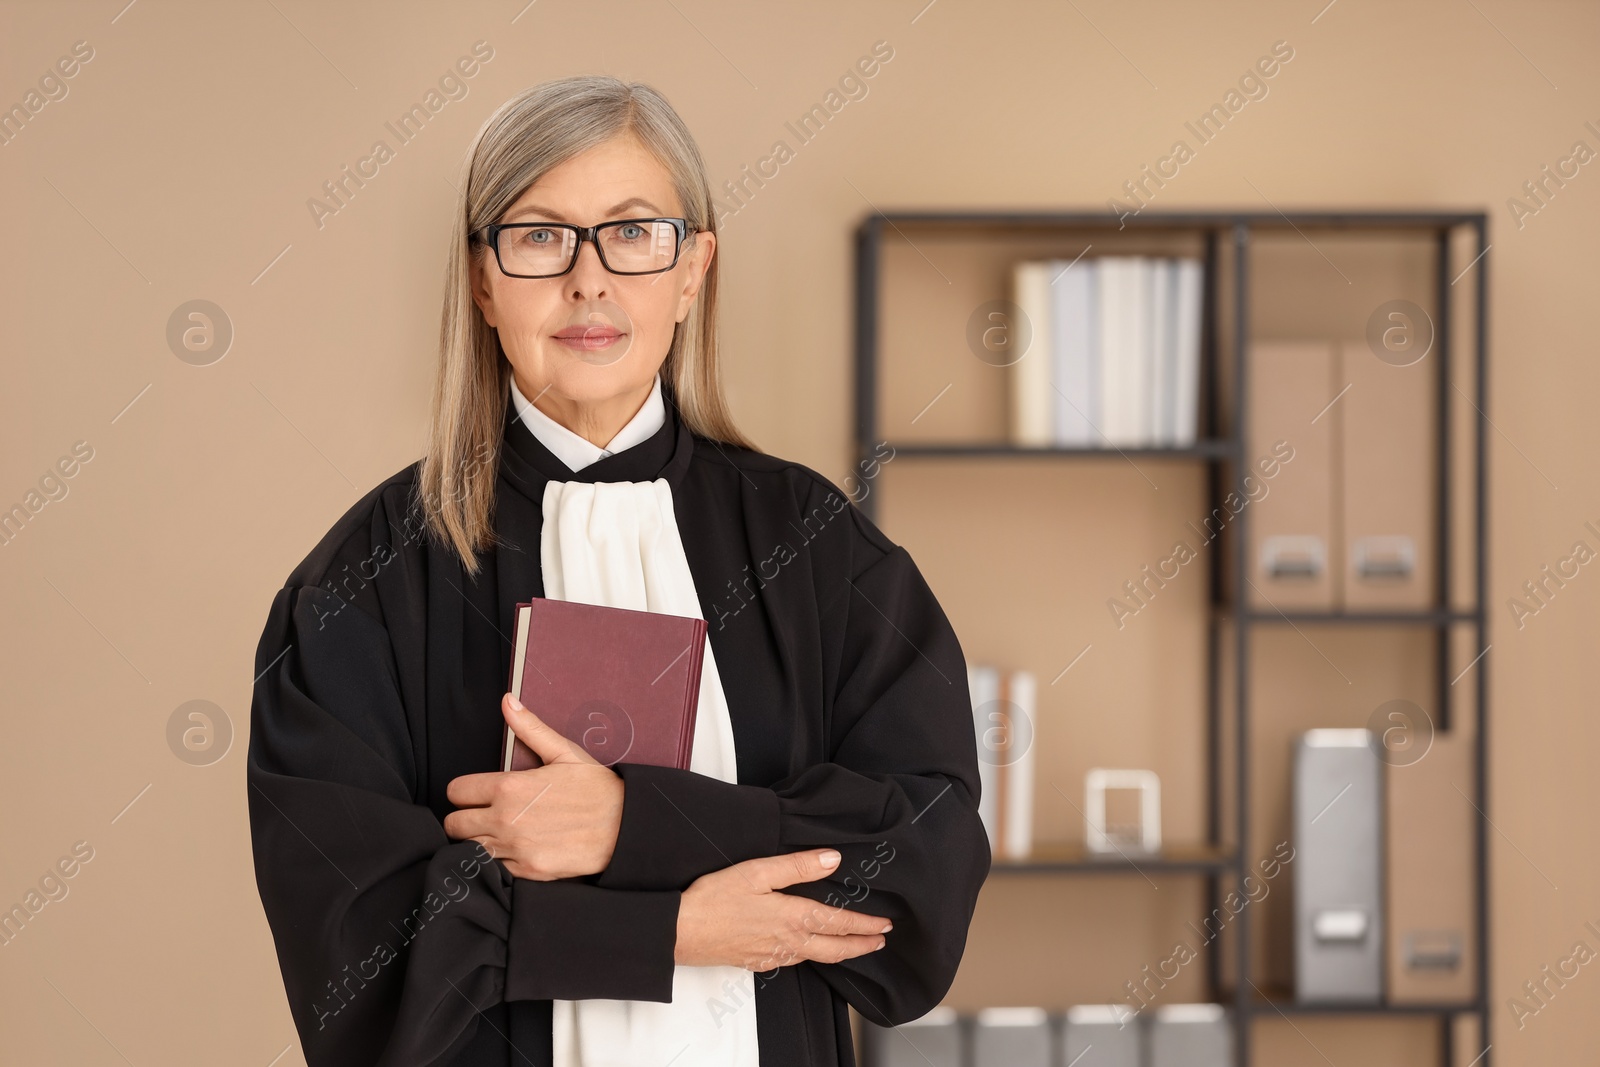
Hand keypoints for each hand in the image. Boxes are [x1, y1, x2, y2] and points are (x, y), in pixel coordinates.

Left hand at [443, 693, 624, 880]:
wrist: (624, 827)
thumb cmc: (596, 788)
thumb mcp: (564, 753)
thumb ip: (529, 729)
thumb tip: (508, 702)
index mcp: (509, 788)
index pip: (456, 792)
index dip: (463, 792)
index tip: (474, 794)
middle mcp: (505, 820)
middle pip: (454, 825)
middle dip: (463, 817)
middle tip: (481, 814)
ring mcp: (515, 848)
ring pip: (470, 849)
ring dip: (478, 840)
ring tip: (496, 832)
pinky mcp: (527, 871)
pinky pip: (494, 869)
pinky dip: (498, 861)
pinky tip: (513, 849)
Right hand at [675, 848, 892, 970]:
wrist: (680, 932)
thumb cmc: (714, 899)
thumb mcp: (757, 872)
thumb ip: (797, 866)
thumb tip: (833, 859)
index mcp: (792, 917)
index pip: (839, 923)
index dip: (865, 925)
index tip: (884, 925)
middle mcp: (787, 941)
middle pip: (834, 949)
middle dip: (861, 945)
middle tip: (880, 941)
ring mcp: (772, 955)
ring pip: (815, 957)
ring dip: (839, 952)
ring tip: (851, 946)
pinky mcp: (755, 961)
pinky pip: (792, 961)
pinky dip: (810, 956)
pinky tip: (807, 951)